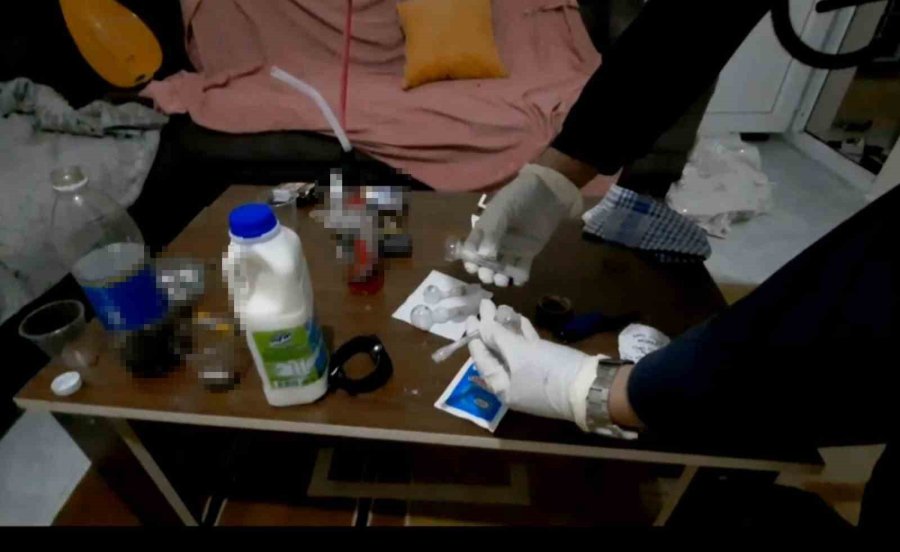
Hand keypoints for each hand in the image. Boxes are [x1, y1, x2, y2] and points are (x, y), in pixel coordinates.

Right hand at [463, 164, 582, 286]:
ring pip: (501, 268)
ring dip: (499, 277)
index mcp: (484, 230)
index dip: (470, 260)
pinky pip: (520, 269)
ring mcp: (512, 249)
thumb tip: (484, 255)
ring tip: (502, 280)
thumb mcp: (501, 210)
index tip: (472, 267)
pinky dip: (518, 278)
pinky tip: (518, 279)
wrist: (548, 193)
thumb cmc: (519, 197)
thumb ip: (492, 231)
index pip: (471, 248)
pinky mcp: (528, 254)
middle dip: (484, 272)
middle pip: (485, 263)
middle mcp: (495, 241)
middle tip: (488, 275)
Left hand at [465, 300, 599, 422]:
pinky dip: (524, 336)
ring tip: (503, 309)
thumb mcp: (518, 353)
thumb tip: (482, 325)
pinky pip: (530, 351)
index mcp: (502, 388)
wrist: (591, 387)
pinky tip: (521, 320)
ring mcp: (532, 378)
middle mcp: (514, 385)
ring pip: (514, 351)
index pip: (482, 360)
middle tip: (487, 307)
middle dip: (492, 330)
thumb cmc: (547, 371)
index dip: (476, 337)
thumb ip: (497, 337)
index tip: (471, 318)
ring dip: (508, 330)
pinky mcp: (548, 370)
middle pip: (497, 355)